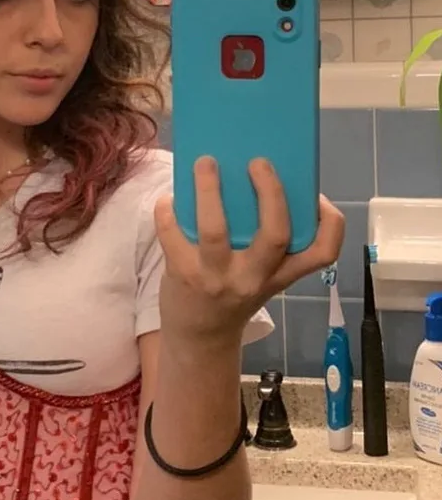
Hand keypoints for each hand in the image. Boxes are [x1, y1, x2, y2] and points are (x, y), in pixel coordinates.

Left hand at [155, 156, 344, 346]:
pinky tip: (169, 198)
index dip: (329, 223)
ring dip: (209, 191)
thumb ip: (266, 246)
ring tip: (205, 163)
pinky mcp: (183, 275)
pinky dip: (168, 212)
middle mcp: (254, 278)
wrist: (199, 337)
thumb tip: (253, 183)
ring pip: (215, 230)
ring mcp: (217, 277)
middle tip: (258, 162)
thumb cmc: (234, 295)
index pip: (322, 254)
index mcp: (280, 275)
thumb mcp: (262, 279)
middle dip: (270, 193)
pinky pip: (173, 236)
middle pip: (274, 235)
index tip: (319, 197)